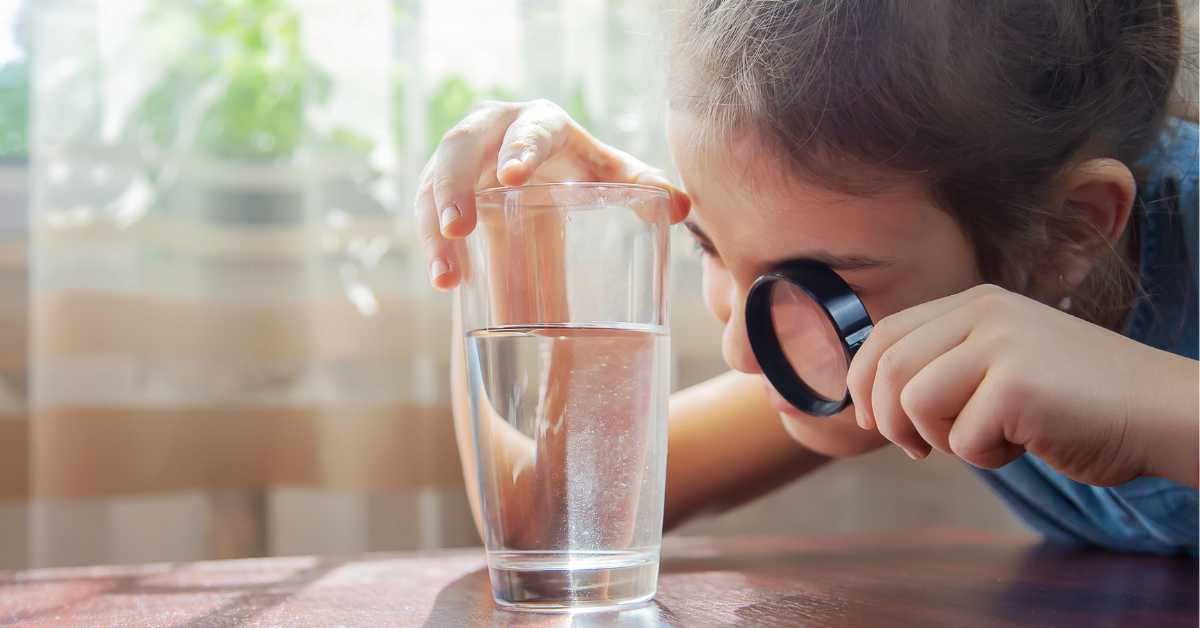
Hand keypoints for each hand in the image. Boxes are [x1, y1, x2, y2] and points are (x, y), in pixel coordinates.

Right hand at [415, 99, 690, 290]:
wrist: (545, 180)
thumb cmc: (582, 172)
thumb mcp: (611, 177)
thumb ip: (644, 186)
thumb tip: (681, 206)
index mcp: (541, 122)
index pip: (528, 127)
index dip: (518, 146)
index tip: (511, 176)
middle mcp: (491, 131)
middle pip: (460, 147)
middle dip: (453, 185)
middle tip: (458, 227)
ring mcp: (459, 159)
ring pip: (432, 184)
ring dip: (433, 227)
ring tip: (446, 275)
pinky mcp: (440, 187)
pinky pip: (427, 213)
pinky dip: (433, 247)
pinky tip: (446, 282)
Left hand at [847, 284, 1198, 487]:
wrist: (1160, 410)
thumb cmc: (1078, 401)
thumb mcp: (1004, 361)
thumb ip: (948, 365)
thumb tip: (874, 398)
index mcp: (976, 302)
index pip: (885, 333)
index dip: (862, 380)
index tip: (870, 419)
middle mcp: (984, 313)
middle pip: (889, 367)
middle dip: (889, 418)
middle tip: (916, 449)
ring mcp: (1001, 344)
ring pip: (916, 402)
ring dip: (943, 438)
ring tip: (991, 438)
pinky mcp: (1017, 385)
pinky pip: (962, 439)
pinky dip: (987, 457)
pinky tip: (1027, 442)